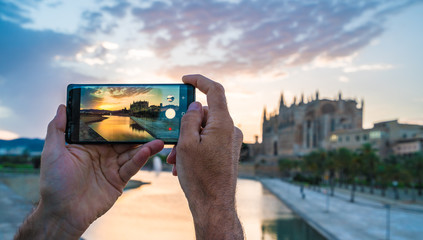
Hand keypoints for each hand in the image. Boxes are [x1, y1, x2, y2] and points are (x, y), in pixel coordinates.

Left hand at [15, 105, 163, 239]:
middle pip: (123, 141)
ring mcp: (111, 168)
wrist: (63, 213)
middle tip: (152, 124)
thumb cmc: (53, 184)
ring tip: (158, 140)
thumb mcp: (52, 152)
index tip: (130, 111)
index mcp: (88, 146)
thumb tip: (63, 107)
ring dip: (145, 146)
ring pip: (131, 153)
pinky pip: (130, 167)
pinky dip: (139, 160)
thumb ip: (57, 129)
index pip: (106, 131)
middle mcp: (101, 155)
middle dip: (137, 133)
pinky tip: (146, 152)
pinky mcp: (118, 181)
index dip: (118, 122)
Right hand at [167, 75, 243, 238]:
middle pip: (205, 115)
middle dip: (186, 126)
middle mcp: (230, 130)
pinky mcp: (228, 152)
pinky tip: (184, 165)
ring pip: (205, 131)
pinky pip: (210, 142)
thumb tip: (196, 106)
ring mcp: (231, 142)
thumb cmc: (200, 177)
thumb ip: (190, 119)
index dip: (200, 81)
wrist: (214, 205)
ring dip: (188, 141)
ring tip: (175, 161)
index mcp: (222, 124)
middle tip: (171, 144)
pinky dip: (196, 148)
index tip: (185, 79)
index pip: (215, 91)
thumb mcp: (186, 144)